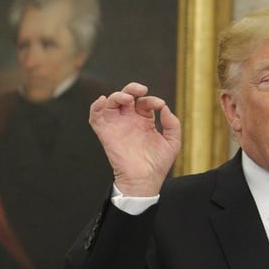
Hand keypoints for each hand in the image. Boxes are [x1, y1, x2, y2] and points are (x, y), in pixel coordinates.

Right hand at [89, 81, 181, 196]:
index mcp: (144, 121)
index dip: (152, 100)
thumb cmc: (158, 165)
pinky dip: (96, 107)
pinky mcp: (106, 133)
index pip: (145, 102)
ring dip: (117, 95)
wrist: (144, 180)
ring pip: (111, 103)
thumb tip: (164, 108)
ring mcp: (117, 126)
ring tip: (127, 97)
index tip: (160, 105)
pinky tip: (103, 101)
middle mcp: (129, 121)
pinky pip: (95, 117)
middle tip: (141, 89)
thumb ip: (172, 123)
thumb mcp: (172, 142)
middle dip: (132, 88)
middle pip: (126, 96)